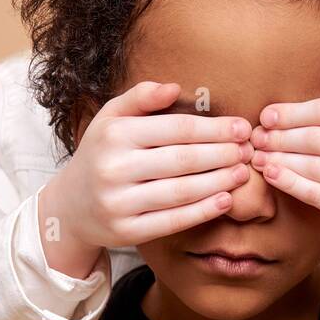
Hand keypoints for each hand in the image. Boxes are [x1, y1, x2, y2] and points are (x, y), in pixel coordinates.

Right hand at [38, 81, 254, 278]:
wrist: (70, 207)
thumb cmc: (100, 155)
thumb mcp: (110, 119)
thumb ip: (139, 98)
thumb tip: (174, 87)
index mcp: (115, 135)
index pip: (177, 129)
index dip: (215, 128)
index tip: (241, 127)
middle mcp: (115, 168)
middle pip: (183, 160)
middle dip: (223, 154)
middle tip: (249, 150)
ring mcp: (120, 203)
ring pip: (181, 191)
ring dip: (219, 181)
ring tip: (243, 172)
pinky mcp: (127, 232)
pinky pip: (172, 221)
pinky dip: (202, 211)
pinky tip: (224, 200)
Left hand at [249, 70, 319, 272]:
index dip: (294, 112)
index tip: (267, 115)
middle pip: (319, 139)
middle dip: (281, 137)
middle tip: (256, 137)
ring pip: (316, 168)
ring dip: (280, 160)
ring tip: (258, 155)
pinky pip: (319, 195)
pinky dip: (290, 183)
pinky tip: (271, 174)